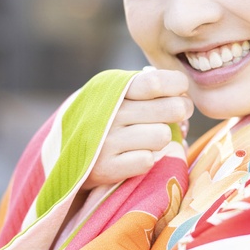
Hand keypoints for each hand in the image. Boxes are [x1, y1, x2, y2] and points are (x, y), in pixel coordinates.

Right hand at [83, 69, 192, 188]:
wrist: (64, 150)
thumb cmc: (106, 116)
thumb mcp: (118, 93)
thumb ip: (149, 89)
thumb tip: (184, 99)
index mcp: (113, 87)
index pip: (156, 81)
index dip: (178, 86)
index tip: (181, 91)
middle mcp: (109, 111)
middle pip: (171, 108)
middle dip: (182, 112)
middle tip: (178, 116)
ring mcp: (105, 140)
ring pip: (163, 136)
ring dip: (162, 139)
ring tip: (150, 138)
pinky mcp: (105, 167)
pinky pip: (148, 160)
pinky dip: (146, 159)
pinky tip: (134, 156)